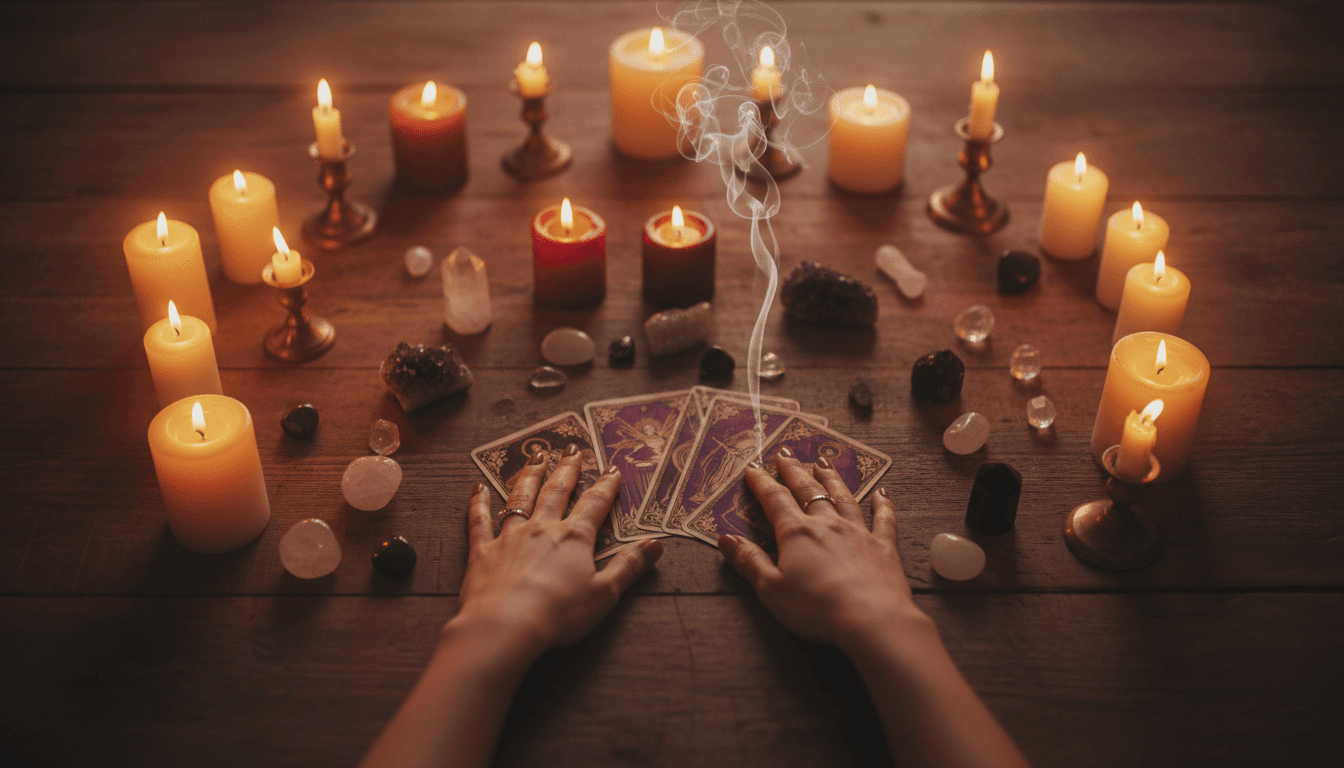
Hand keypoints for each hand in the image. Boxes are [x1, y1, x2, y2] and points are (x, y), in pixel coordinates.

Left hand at [452, 445, 663, 657]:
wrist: (506, 626)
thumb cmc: (559, 614)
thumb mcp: (605, 593)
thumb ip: (629, 566)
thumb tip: (656, 545)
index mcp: (574, 538)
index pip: (594, 504)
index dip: (605, 486)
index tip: (612, 469)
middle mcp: (542, 528)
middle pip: (557, 491)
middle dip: (567, 470)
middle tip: (572, 449)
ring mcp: (510, 536)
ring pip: (521, 497)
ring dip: (530, 475)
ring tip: (536, 456)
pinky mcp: (483, 551)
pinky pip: (479, 521)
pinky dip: (478, 503)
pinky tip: (478, 488)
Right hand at [718, 449, 929, 652]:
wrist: (871, 619)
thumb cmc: (816, 608)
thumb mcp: (771, 589)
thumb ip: (749, 562)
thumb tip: (726, 539)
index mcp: (797, 533)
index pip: (775, 500)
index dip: (762, 483)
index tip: (753, 467)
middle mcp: (828, 524)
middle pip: (807, 491)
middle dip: (793, 471)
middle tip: (785, 453)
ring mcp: (858, 533)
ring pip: (843, 497)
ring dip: (832, 479)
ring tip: (823, 462)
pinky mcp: (884, 547)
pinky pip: (884, 519)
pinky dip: (883, 505)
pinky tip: (883, 493)